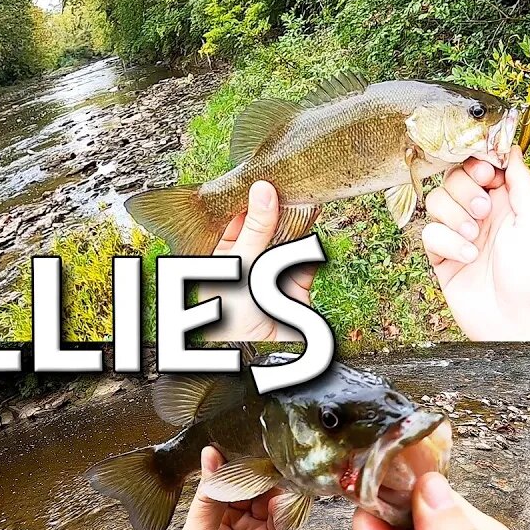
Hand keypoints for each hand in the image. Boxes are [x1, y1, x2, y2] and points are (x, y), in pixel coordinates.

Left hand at [178, 447, 290, 529]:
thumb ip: (206, 500)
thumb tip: (209, 459)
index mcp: (208, 518)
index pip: (219, 481)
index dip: (227, 465)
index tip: (234, 444)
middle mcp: (233, 520)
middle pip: (246, 484)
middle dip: (253, 471)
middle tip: (261, 455)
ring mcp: (258, 529)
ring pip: (268, 494)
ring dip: (271, 483)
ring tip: (274, 473)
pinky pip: (287, 513)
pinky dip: (287, 503)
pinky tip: (284, 497)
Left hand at [200, 181, 316, 340]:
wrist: (261, 358)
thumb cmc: (232, 315)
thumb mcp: (238, 264)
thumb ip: (254, 228)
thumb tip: (263, 187)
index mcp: (216, 257)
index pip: (229, 219)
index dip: (243, 196)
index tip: (257, 170)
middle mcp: (242, 262)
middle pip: (260, 224)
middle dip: (273, 203)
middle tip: (285, 174)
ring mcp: (268, 273)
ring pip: (283, 236)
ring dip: (293, 214)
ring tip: (302, 186)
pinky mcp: (294, 284)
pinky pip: (302, 254)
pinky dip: (308, 235)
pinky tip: (313, 209)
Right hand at [421, 147, 529, 340]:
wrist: (517, 321)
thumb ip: (522, 183)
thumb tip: (511, 150)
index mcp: (510, 203)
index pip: (485, 167)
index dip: (478, 164)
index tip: (484, 172)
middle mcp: (484, 216)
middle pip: (455, 180)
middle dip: (464, 191)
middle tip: (482, 210)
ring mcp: (461, 235)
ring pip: (437, 204)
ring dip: (454, 218)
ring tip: (474, 237)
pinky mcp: (442, 257)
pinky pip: (429, 234)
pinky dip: (446, 243)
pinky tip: (466, 257)